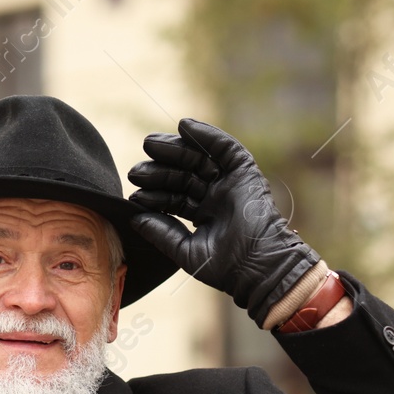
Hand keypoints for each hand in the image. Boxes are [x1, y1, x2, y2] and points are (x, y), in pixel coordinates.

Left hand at [126, 118, 321, 326]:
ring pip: (199, 159)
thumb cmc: (227, 267)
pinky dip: (206, 135)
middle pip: (183, 175)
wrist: (258, 266)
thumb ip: (162, 232)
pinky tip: (184, 126)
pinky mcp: (246, 173)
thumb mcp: (186, 250)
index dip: (155, 194)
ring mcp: (231, 183)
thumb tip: (134, 218)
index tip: (135, 193)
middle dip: (159, 169)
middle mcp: (217, 196)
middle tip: (136, 171)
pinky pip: (225, 148)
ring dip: (175, 148)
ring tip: (150, 144)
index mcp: (204, 215)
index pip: (175, 198)